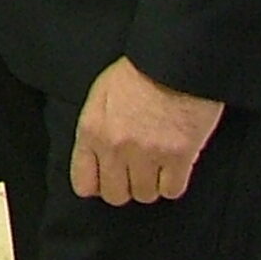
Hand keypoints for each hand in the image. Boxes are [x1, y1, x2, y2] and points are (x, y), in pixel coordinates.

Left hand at [72, 57, 224, 205]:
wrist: (173, 63)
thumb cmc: (137, 74)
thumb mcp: (100, 96)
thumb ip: (95, 130)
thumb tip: (96, 160)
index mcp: (91, 130)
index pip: (83, 181)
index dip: (95, 184)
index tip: (104, 181)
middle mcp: (115, 147)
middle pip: (115, 195)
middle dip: (124, 187)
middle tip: (134, 173)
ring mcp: (147, 154)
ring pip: (145, 195)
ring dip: (150, 184)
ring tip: (156, 166)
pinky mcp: (178, 158)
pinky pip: (172, 191)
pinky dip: (173, 183)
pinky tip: (173, 167)